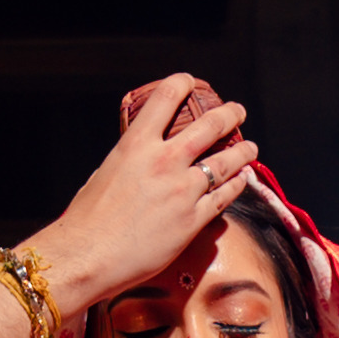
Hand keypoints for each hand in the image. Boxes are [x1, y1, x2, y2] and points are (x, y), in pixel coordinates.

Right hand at [24, 75, 263, 314]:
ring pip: (225, 161)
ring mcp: (182, 190)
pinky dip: (237, 185)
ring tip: (251, 147)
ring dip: (243, 151)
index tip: (191, 82)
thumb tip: (143, 157)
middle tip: (237, 110)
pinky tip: (242, 180)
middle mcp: (163, 161)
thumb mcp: (105, 172)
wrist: (88, 255)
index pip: (165, 98)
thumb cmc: (88, 219)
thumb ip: (131, 159)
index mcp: (136, 145)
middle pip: (208, 126)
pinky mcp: (193, 219)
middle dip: (228, 114)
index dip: (182, 84)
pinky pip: (224, 196)